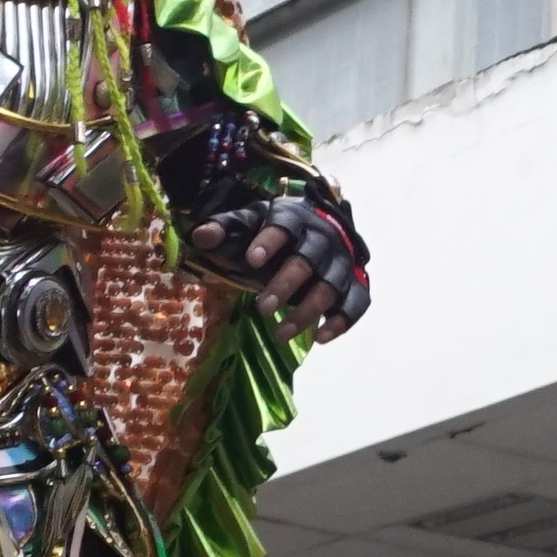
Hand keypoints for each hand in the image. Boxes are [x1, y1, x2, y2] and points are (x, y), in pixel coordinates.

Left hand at [194, 191, 370, 340]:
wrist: (322, 225)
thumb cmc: (278, 229)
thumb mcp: (251, 221)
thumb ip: (226, 227)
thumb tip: (200, 237)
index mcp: (294, 218)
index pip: (283, 227)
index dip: (268, 243)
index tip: (250, 260)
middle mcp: (323, 238)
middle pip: (307, 261)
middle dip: (285, 285)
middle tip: (262, 309)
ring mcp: (342, 262)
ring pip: (330, 288)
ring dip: (306, 312)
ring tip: (280, 334)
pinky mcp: (355, 283)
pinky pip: (356, 303)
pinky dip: (341, 321)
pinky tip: (320, 338)